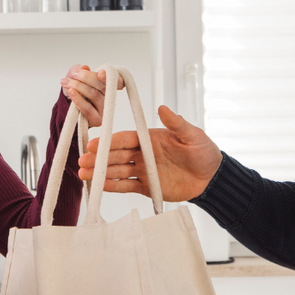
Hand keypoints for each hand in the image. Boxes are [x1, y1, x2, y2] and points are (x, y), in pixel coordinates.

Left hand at [59, 64, 117, 127]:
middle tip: (74, 74)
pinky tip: (71, 92)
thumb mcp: (74, 77)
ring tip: (66, 82)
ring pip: (94, 95)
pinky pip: (88, 109)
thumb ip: (79, 70)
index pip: (117, 80)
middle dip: (86, 77)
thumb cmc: (75, 90)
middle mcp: (109, 97)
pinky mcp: (97, 120)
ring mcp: (104, 109)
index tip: (100, 74)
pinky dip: (78, 99)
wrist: (68, 109)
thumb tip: (84, 67)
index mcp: (108, 85)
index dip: (110, 77)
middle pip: (102, 85)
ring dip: (78, 86)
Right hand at [79, 105, 222, 200]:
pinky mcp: (147, 186)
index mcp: (150, 138)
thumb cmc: (204, 152)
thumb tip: (162, 108)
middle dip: (98, 158)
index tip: (94, 145)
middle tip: (82, 161)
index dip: (109, 142)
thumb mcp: (192, 136)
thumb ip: (177, 124)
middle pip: (116, 155)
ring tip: (83, 174)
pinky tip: (99, 186)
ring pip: (117, 171)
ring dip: (101, 173)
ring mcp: (143, 170)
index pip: (125, 139)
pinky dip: (113, 186)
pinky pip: (126, 186)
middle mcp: (143, 154)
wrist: (212, 178)